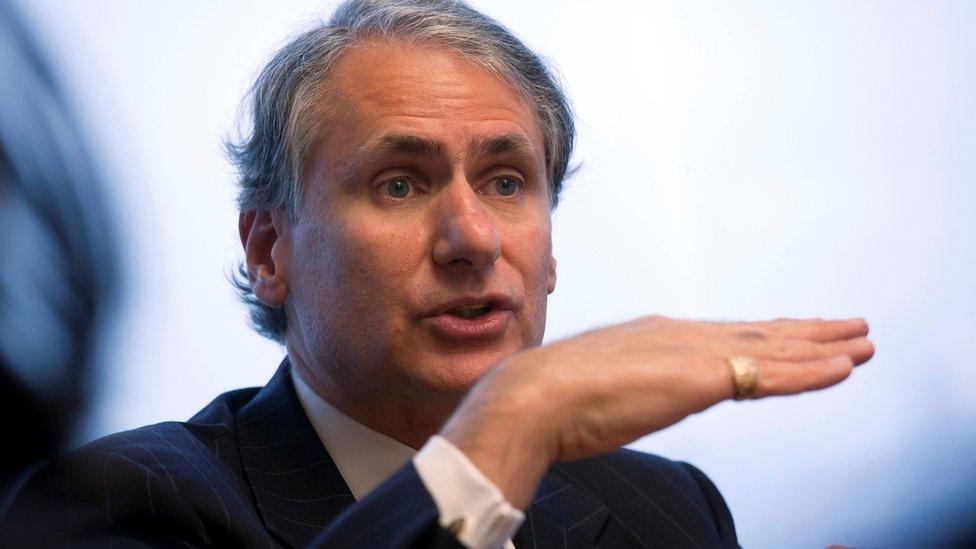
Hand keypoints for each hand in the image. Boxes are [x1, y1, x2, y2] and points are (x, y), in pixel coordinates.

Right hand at [440, 316, 873, 508]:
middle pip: (760, 334)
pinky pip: (772, 376)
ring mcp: (694, 353)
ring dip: (824, 346)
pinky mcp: (703, 377)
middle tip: (851, 327)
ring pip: (776, 349)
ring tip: (862, 342)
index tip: (797, 336)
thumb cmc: (553, 399)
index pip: (725, 337)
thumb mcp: (601, 388)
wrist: (532, 396)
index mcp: (657, 337)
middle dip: (809, 332)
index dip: (767, 337)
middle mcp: (682, 335)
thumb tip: (630, 397)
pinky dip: (812, 371)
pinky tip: (844, 367)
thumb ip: (627, 387)